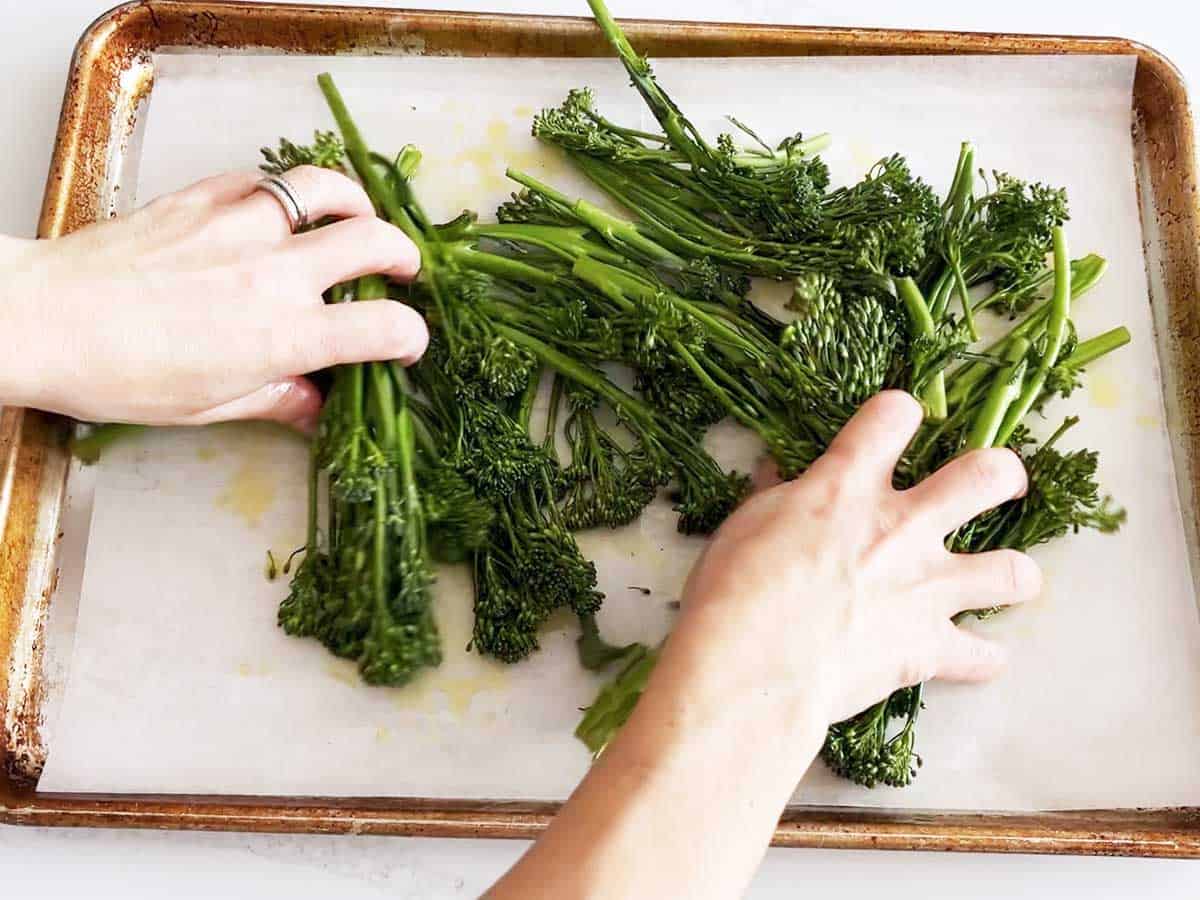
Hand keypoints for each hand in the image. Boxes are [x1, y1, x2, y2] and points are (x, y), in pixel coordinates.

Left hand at [0, 165, 425, 430]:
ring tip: (356, 216)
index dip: (410, 335)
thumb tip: (315, 407)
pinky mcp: (204, 196)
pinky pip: (264, 179)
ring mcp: (240, 225)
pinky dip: (286, 191)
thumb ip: (275, 400)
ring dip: (354, 203)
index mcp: (283, 336)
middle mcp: (274, 273)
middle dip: (403, 255)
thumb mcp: (207, 405)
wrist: (42, 318)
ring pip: (325, 189)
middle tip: (402, 267)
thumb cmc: (120, 375)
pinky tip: (280, 207)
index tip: (405, 343)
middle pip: (373, 242)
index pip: (384, 326)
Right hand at [491, 391, 1041, 899]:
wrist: (754, 668)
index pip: (892, 416)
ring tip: (1003, 578)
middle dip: (1000, 475)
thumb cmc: (735, 590)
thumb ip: (777, 494)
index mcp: (848, 485)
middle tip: (996, 482)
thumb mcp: (745, 524)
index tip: (894, 425)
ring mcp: (926, 588)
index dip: (896, 414)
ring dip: (1011, 574)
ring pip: (1012, 572)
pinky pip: (983, 656)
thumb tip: (781, 473)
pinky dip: (979, 657)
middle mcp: (902, 526)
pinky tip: (972, 656)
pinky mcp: (930, 647)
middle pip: (985, 476)